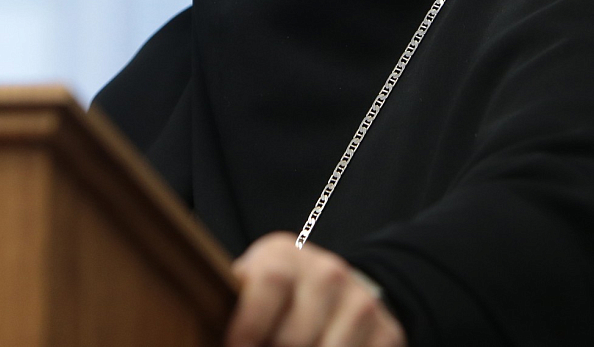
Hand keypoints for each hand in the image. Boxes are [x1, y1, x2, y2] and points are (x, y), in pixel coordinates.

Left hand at [225, 232, 407, 346]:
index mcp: (285, 256)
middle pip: (294, 337)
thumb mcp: (252, 284)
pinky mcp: (387, 332)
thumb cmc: (279, 294)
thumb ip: (235, 300)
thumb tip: (206, 327)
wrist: (337, 288)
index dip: (248, 327)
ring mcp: (360, 303)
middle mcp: (328, 273)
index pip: (270, 284)